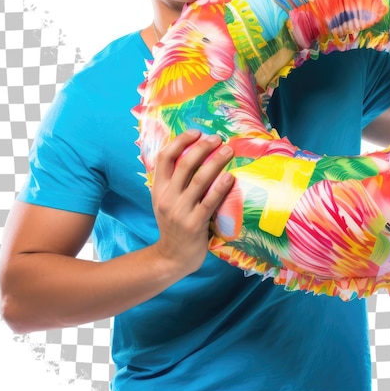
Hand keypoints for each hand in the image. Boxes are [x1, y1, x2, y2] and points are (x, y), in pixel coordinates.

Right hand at [151, 130, 234, 275]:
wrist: (171, 258)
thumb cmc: (174, 224)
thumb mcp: (165, 201)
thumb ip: (173, 181)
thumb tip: (192, 153)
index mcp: (158, 189)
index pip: (164, 157)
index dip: (180, 141)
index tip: (197, 132)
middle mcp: (167, 198)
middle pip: (184, 164)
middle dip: (202, 147)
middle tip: (218, 139)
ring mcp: (180, 211)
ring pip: (200, 180)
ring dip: (216, 161)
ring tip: (228, 150)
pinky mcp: (195, 224)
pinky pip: (210, 201)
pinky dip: (221, 187)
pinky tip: (230, 177)